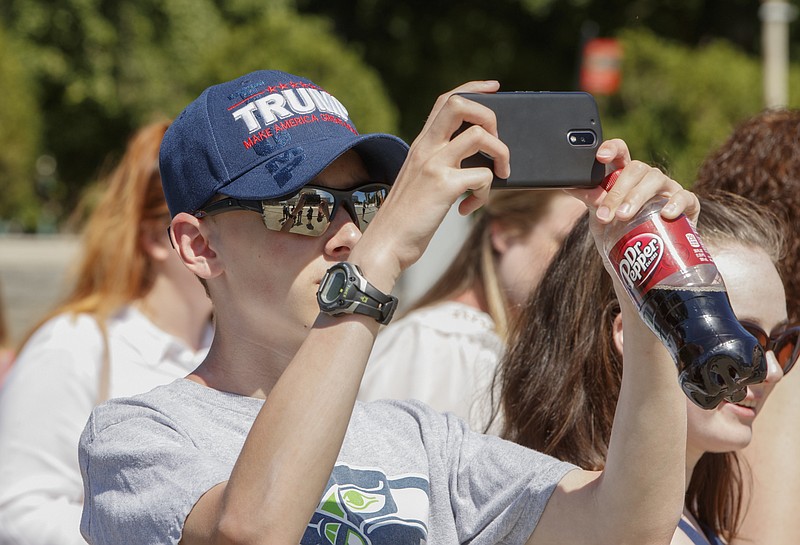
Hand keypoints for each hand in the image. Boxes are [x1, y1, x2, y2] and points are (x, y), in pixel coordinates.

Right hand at [351, 80, 510, 285]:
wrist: (385, 244)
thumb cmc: (405, 220)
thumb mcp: (419, 182)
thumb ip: (439, 166)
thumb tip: (479, 164)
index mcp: (420, 145)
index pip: (446, 101)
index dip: (473, 89)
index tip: (494, 88)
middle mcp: (425, 148)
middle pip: (461, 105)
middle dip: (490, 116)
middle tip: (496, 141)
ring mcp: (433, 165)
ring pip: (480, 136)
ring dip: (501, 153)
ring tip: (500, 174)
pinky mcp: (443, 187)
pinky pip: (483, 176)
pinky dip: (485, 193)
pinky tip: (469, 207)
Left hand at [567, 138, 698, 225]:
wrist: (646, 262)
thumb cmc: (623, 235)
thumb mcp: (601, 221)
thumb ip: (591, 204)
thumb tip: (574, 188)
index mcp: (626, 177)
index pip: (621, 153)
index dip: (612, 148)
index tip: (600, 156)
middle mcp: (648, 178)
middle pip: (636, 168)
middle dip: (618, 191)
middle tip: (606, 214)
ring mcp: (669, 189)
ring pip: (656, 179)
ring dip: (637, 197)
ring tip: (624, 216)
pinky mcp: (688, 204)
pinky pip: (685, 197)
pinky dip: (675, 203)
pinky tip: (665, 214)